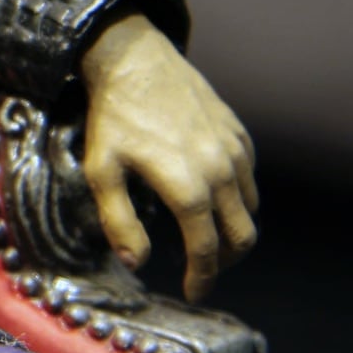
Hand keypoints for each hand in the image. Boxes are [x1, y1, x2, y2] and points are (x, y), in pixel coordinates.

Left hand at [80, 15, 258, 301]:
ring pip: (249, 210)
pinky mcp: (239, 134)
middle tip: (202, 270)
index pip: (207, 249)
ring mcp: (235, 151)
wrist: (135, 60)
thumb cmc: (114, 117)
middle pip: (241, 236)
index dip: (202, 277)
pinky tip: (211, 198)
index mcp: (188, 187)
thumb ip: (119, 221)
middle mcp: (221, 172)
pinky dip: (237, 199)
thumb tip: (136, 263)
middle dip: (225, 262)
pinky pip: (249, 179)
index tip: (192, 292)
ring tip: (203, 236)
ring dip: (232, 231)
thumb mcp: (103, 170)